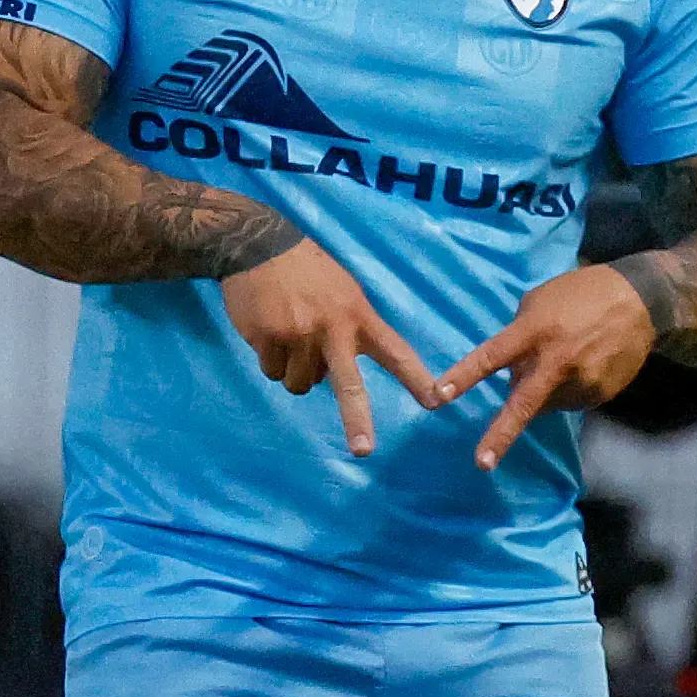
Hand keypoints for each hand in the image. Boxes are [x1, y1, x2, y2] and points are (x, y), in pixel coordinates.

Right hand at [218, 240, 438, 456]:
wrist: (258, 246)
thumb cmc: (308, 270)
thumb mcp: (343, 290)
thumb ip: (349, 328)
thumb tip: (333, 376)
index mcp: (358, 315)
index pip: (395, 352)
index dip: (416, 378)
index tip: (437, 402)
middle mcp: (331, 329)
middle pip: (349, 385)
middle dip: (357, 420)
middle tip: (364, 450)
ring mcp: (298, 336)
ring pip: (301, 384)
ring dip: (296, 372)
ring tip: (289, 339)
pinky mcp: (267, 339)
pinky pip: (273, 372)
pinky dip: (272, 360)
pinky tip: (269, 333)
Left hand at [432, 265, 656, 468]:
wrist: (640, 301)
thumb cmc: (580, 294)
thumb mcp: (538, 302)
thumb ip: (518, 335)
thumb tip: (509, 369)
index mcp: (534, 332)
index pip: (491, 357)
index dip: (465, 376)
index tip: (440, 395)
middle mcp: (556, 362)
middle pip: (523, 404)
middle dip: (500, 435)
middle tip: (481, 462)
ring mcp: (581, 382)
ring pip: (544, 402)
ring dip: (540, 390)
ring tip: (560, 359)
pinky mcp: (599, 394)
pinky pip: (569, 401)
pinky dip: (565, 390)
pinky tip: (579, 366)